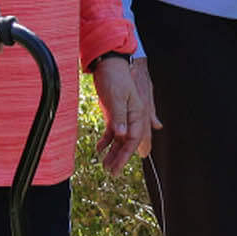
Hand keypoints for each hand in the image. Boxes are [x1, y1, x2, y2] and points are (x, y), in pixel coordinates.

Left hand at [90, 55, 157, 175]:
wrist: (107, 62)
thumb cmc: (114, 77)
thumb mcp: (116, 97)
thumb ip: (119, 117)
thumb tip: (122, 135)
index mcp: (137, 112)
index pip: (133, 138)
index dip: (126, 154)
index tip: (117, 166)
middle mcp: (132, 116)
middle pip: (128, 141)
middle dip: (120, 158)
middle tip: (111, 172)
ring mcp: (123, 115)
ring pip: (119, 138)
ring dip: (113, 152)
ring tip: (105, 166)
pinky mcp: (114, 113)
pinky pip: (112, 131)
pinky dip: (106, 141)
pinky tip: (99, 149)